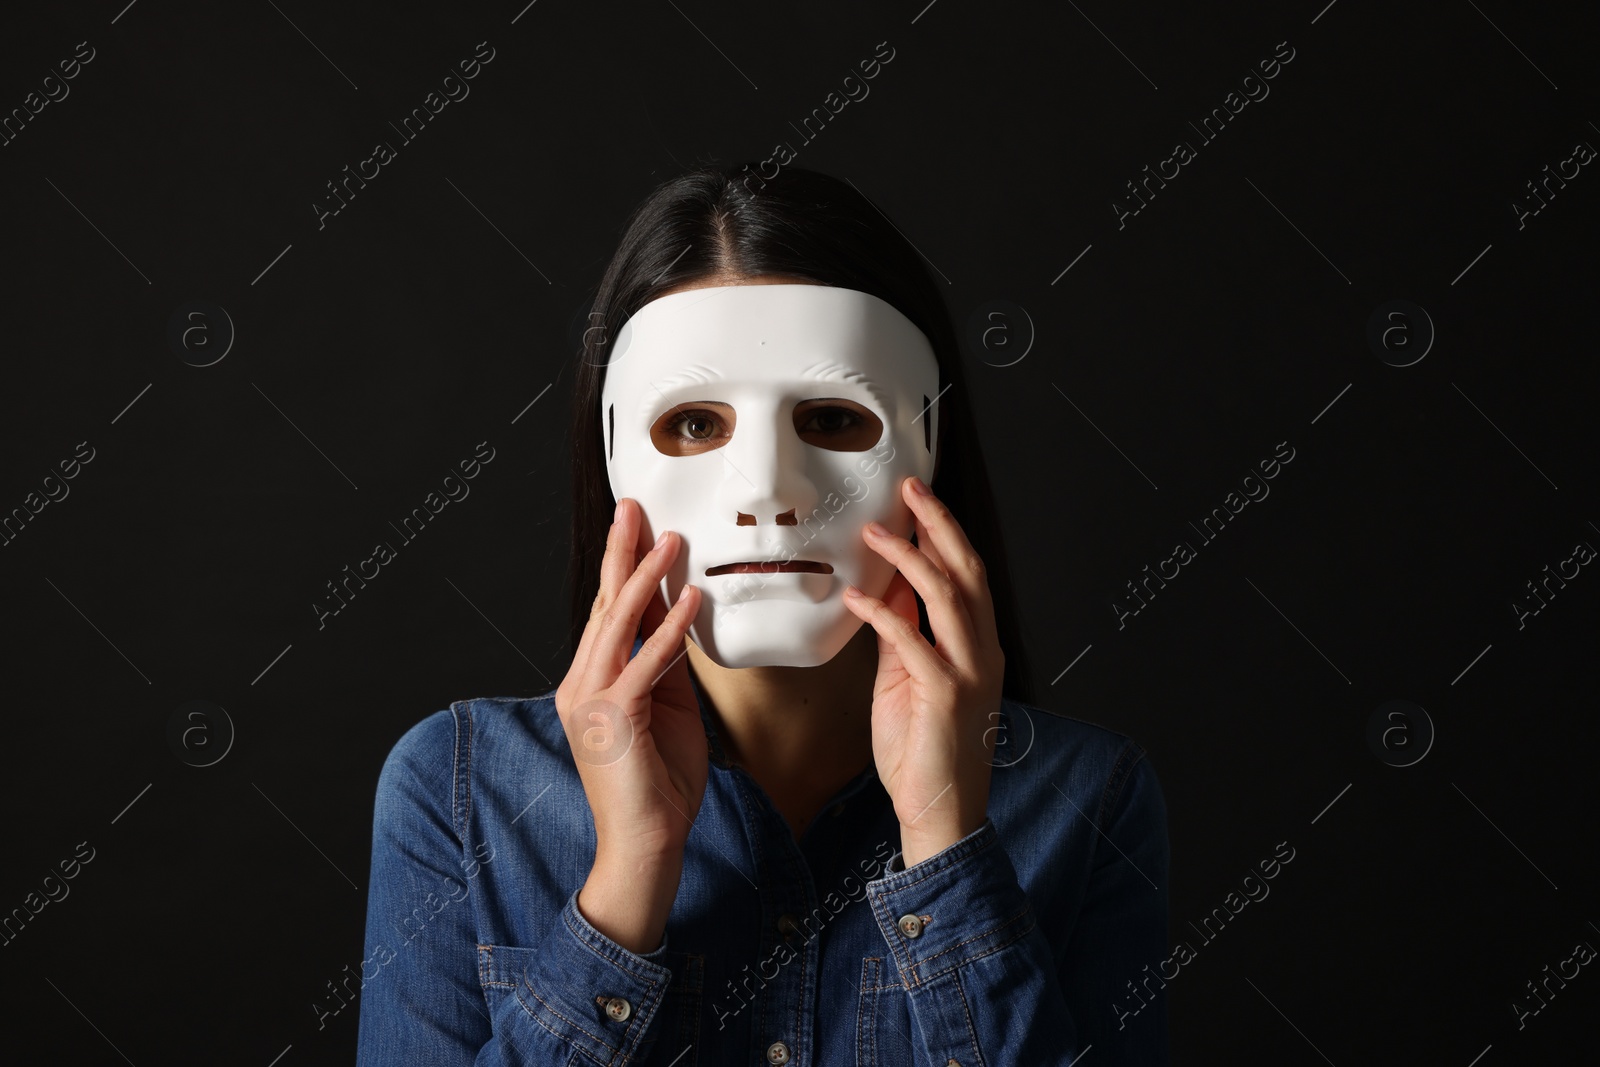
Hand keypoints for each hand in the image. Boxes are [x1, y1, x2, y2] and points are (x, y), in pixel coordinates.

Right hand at [555, 498, 706, 864]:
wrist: (645, 843)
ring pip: (617, 623)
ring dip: (645, 577)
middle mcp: (581, 683)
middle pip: (603, 604)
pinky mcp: (610, 718)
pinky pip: (645, 663)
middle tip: (633, 507)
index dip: (624, 566)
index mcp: (591, 680)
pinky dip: (670, 629)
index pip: (608, 611)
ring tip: (669, 540)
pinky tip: (688, 600)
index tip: (638, 526)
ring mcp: (589, 699)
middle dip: (621, 552)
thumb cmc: (658, 783)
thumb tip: (677, 616)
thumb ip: (666, 663)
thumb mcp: (667, 708)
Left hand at [842, 475, 1004, 867]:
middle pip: (967, 571)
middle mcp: (981, 651)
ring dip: (909, 557)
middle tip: (910, 489)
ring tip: (876, 533)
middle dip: (938, 524)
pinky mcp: (945, 692)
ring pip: (947, 594)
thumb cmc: (923, 750)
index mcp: (977, 647)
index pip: (966, 576)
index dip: (944, 534)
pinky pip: (911, 639)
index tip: (917, 502)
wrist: (940, 810)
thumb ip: (903, 635)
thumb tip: (888, 590)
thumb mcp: (908, 679)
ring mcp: (967, 670)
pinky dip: (882, 612)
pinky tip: (856, 597)